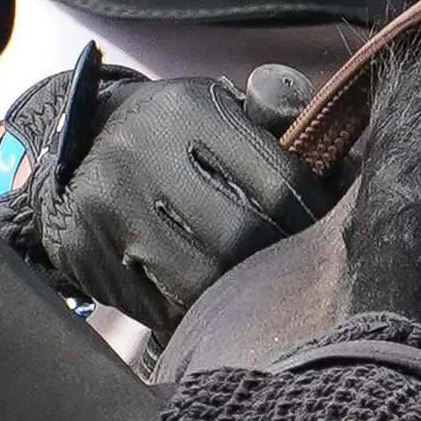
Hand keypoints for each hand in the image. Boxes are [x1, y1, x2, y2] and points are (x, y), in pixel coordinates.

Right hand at [0, 48, 319, 336]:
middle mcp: (141, 154)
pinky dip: (192, 311)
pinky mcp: (92, 255)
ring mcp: (112, 210)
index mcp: (186, 111)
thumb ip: (276, 127)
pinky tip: (207, 304)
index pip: (278, 183)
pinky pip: (161, 305)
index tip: (328, 234)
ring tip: (256, 292)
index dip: (314, 219)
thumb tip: (346, 168)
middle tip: (296, 272)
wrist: (75, 154)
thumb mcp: (216, 109)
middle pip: (242, 237)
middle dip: (278, 261)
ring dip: (236, 294)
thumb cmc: (171, 136)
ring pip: (202, 280)